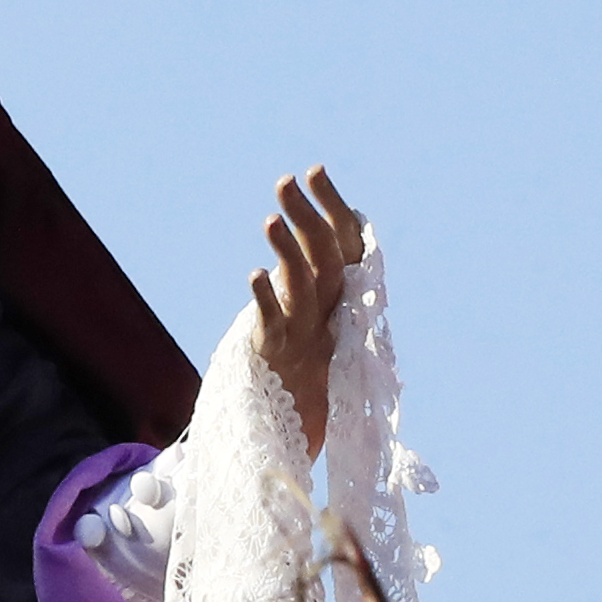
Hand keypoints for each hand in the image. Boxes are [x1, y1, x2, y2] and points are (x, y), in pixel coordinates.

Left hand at [248, 166, 373, 463]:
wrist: (290, 431)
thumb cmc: (300, 367)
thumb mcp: (313, 317)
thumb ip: (314, 275)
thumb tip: (315, 226)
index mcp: (341, 300)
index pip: (347, 245)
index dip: (333, 207)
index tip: (315, 169)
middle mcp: (329, 313)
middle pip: (327, 258)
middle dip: (309, 216)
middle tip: (286, 180)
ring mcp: (304, 335)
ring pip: (303, 287)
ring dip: (288, 251)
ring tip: (270, 219)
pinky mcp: (277, 357)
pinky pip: (274, 325)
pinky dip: (266, 299)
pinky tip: (254, 273)